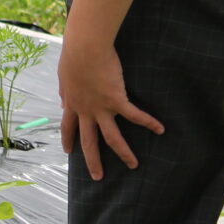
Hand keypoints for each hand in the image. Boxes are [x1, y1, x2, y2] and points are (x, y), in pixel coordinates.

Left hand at [58, 38, 163, 180]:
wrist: (85, 47)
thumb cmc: (74, 55)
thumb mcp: (64, 76)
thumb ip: (65, 90)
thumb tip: (62, 99)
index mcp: (72, 103)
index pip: (68, 127)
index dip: (69, 140)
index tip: (69, 151)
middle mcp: (86, 110)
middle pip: (89, 141)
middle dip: (93, 161)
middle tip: (97, 176)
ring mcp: (102, 108)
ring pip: (112, 137)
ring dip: (123, 152)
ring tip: (133, 164)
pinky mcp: (117, 100)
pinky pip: (135, 115)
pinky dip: (149, 122)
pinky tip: (160, 129)